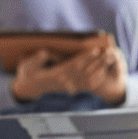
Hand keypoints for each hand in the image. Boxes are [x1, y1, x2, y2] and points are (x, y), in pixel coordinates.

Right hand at [9, 47, 128, 105]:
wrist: (29, 88)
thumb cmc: (27, 74)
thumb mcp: (28, 65)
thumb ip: (37, 59)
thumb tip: (45, 54)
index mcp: (55, 75)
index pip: (73, 65)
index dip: (85, 57)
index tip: (95, 50)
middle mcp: (64, 81)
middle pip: (85, 71)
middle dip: (97, 61)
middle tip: (108, 52)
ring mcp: (68, 86)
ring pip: (88, 78)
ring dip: (99, 68)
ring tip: (110, 57)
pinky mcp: (70, 88)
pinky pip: (86, 85)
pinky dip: (96, 78)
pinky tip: (105, 70)